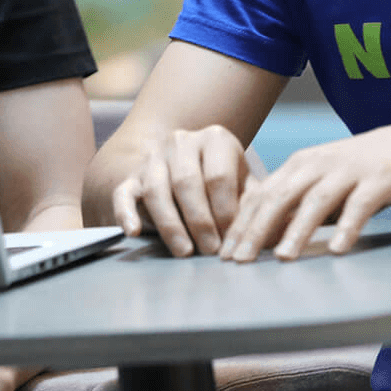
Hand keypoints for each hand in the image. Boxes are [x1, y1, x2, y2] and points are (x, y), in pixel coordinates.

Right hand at [109, 125, 253, 255]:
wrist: (190, 171)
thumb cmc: (226, 188)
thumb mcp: (245, 189)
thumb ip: (255, 206)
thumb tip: (267, 235)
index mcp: (216, 138)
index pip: (218, 176)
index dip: (225, 212)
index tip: (231, 239)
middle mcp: (182, 141)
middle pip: (186, 181)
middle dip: (199, 220)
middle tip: (210, 250)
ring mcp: (153, 157)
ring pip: (156, 189)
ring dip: (170, 224)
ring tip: (185, 251)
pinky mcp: (131, 177)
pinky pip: (123, 194)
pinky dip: (126, 213)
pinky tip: (133, 232)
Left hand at [221, 118, 390, 259]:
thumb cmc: (362, 171)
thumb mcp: (322, 182)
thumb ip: (295, 206)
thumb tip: (261, 238)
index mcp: (299, 165)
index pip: (261, 197)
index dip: (240, 225)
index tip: (223, 255)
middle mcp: (317, 164)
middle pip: (280, 198)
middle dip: (257, 230)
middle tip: (240, 261)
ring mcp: (348, 170)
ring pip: (316, 201)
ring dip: (297, 231)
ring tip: (283, 258)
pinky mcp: (379, 179)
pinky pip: (361, 205)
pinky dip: (348, 226)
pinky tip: (338, 249)